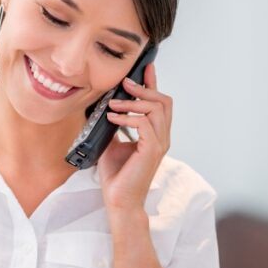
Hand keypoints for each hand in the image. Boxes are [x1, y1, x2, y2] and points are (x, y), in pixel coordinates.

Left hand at [98, 63, 172, 211]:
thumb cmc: (116, 175)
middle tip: (124, 83)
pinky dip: (127, 117)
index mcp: (155, 134)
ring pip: (156, 109)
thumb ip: (114, 125)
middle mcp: (162, 137)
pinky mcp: (151, 151)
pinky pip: (144, 124)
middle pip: (164, 101)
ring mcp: (159, 144)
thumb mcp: (112, 143)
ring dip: (132, 102)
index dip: (153, 83)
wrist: (118, 200)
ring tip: (112, 104)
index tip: (145, 67)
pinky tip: (112, 117)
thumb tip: (104, 107)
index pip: (160, 103)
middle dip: (144, 88)